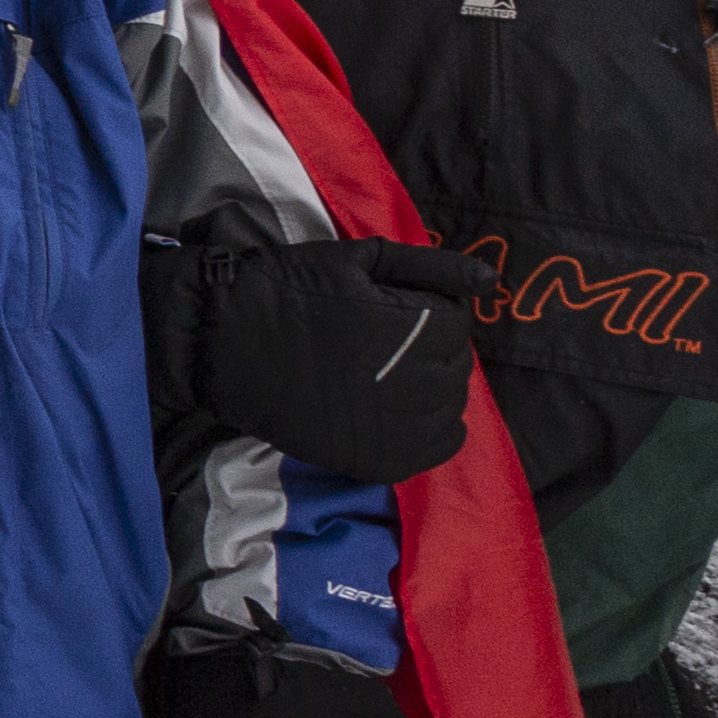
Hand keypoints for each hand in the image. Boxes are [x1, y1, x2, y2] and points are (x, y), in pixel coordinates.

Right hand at [140, 235, 482, 486]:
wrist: (224, 343)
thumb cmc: (290, 290)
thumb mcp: (357, 259)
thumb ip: (431, 267)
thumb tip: (493, 282)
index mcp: (417, 324)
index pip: (456, 321)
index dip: (423, 313)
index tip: (383, 310)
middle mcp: (419, 378)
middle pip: (456, 365)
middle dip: (428, 351)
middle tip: (377, 344)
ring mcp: (401, 424)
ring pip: (451, 406)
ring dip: (428, 390)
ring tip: (380, 376)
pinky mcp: (382, 458)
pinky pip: (438, 447)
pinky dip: (429, 431)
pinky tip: (395, 412)